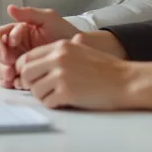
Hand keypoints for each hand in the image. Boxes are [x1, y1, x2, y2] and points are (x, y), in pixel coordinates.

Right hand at [0, 6, 81, 88]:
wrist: (82, 50)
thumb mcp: (49, 19)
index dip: (1, 43)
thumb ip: (29, 14)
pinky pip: (10, 79)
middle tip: (9, 66)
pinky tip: (13, 84)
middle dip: (0, 60)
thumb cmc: (65, 32)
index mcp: (18, 32)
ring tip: (11, 76)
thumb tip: (9, 8)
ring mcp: (19, 61)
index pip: (1, 36)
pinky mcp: (24, 75)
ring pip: (1, 67)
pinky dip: (8, 82)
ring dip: (2, 72)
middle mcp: (16, 46)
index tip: (11, 47)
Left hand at [16, 35, 132, 109]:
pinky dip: (54, 104)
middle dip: (31, 84)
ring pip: (35, 90)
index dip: (26, 70)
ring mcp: (61, 75)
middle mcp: (58, 58)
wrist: (126, 81)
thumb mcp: (82, 50)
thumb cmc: (106, 69)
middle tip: (44, 89)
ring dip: (44, 96)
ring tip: (58, 96)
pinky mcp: (67, 92)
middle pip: (26, 73)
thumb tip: (44, 58)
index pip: (28, 57)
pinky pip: (47, 102)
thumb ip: (62, 51)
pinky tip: (65, 102)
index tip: (33, 78)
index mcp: (61, 46)